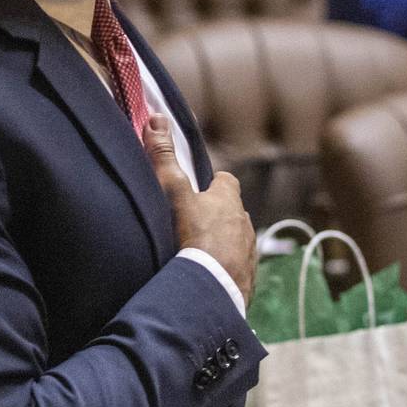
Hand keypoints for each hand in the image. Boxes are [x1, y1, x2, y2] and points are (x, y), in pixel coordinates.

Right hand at [145, 113, 254, 302]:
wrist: (212, 289)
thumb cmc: (195, 237)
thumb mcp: (174, 193)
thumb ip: (163, 157)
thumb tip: (156, 118)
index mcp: (229, 199)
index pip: (226, 182)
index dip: (212, 185)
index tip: (196, 191)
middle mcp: (245, 223)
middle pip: (231, 213)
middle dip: (216, 216)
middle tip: (191, 225)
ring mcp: (249, 252)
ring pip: (236, 240)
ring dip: (221, 244)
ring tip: (197, 254)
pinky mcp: (247, 279)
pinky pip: (236, 269)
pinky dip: (225, 269)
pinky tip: (207, 276)